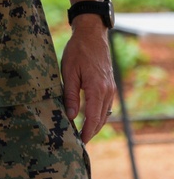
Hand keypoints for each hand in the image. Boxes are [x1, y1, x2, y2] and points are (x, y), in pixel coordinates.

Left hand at [60, 17, 116, 142]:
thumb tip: (71, 116)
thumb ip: (70, 95)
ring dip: (95, 125)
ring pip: (105, 113)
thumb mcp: (68, 72)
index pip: (93, 118)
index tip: (80, 142)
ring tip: (83, 134)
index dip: (87, 132)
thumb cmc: (77, 51)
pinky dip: (99, 115)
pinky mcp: (109, 85)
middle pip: (101, 119)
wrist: (92, 35)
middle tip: (79, 143)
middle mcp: (107, 91)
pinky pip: (106, 105)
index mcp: (97, 88)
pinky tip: (90, 119)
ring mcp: (110, 88)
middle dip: (91, 132)